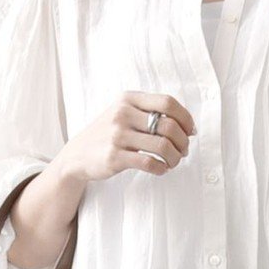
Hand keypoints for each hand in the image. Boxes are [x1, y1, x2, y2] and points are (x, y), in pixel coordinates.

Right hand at [56, 91, 195, 185]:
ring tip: (173, 162)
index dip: (185, 118)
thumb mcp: (124, 112)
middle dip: (183, 142)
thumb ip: (151, 113)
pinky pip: (149, 163)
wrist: (77, 154)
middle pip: (169, 126)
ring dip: (175, 157)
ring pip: (162, 146)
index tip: (190, 131)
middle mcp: (123, 114)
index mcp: (128, 99)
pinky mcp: (114, 157)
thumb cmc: (109, 134)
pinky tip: (161, 169)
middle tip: (184, 151)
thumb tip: (189, 127)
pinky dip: (162, 168)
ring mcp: (117, 135)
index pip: (168, 103)